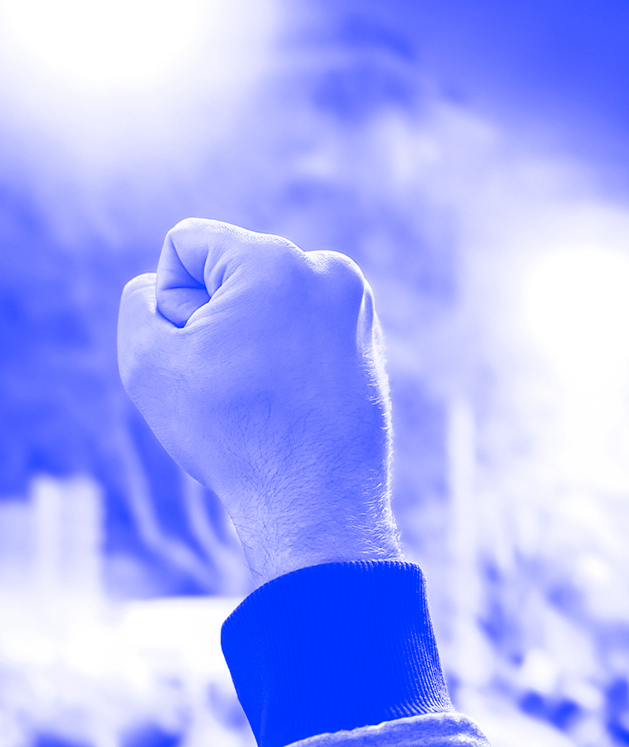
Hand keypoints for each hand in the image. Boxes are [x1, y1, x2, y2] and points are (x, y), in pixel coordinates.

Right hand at [118, 218, 399, 584]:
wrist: (316, 501)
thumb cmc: (234, 434)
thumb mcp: (148, 362)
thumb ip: (138, 303)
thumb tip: (161, 290)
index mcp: (276, 261)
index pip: (187, 245)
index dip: (169, 300)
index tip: (194, 351)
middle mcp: (329, 272)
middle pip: (233, 273)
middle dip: (215, 319)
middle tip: (231, 381)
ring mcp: (357, 310)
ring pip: (270, 305)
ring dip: (250, 339)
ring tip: (263, 393)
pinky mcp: (370, 345)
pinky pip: (305, 333)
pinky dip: (287, 359)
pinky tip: (290, 403)